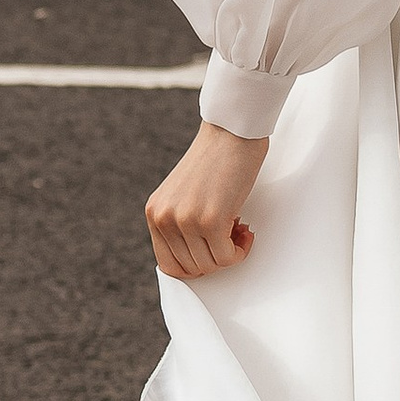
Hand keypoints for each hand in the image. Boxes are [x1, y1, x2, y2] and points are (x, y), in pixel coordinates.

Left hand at [145, 122, 267, 279]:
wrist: (231, 131)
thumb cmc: (215, 159)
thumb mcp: (183, 194)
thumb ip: (180, 223)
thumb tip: (195, 257)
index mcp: (155, 212)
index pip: (169, 265)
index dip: (196, 266)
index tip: (212, 253)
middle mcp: (165, 218)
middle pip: (192, 269)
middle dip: (216, 258)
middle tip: (231, 237)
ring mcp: (185, 221)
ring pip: (211, 266)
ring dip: (230, 253)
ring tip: (238, 229)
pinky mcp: (210, 221)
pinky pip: (227, 257)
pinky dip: (241, 249)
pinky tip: (244, 229)